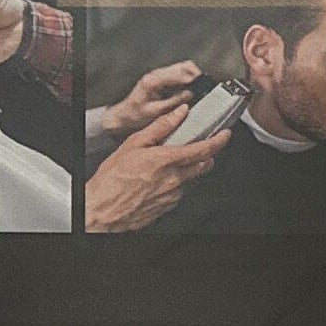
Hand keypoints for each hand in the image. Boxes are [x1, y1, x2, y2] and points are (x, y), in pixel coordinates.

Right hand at [84, 102, 231, 232]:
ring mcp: (171, 196)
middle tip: (201, 146)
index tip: (225, 134)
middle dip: (207, 155)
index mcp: (166, 161)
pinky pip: (178, 192)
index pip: (204, 150)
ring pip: (190, 179)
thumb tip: (179, 113)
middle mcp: (173, 180)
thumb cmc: (111, 180)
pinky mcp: (165, 207)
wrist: (99, 211)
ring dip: (187, 170)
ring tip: (169, 164)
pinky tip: (159, 180)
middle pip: (203, 166)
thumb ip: (160, 127)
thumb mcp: (133, 144)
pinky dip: (175, 183)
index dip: (219, 141)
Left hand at [96, 58, 201, 142]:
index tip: (203, 84)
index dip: (193, 77)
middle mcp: (157, 74)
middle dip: (196, 74)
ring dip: (192, 76)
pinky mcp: (161, 78)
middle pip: (184, 66)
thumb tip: (190, 94)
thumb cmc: (135, 115)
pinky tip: (190, 88)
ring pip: (182, 67)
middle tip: (204, 86)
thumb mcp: (155, 111)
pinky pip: (178, 73)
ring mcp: (159, 74)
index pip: (179, 72)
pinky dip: (187, 78)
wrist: (122, 115)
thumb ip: (173, 102)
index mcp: (154, 80)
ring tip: (199, 87)